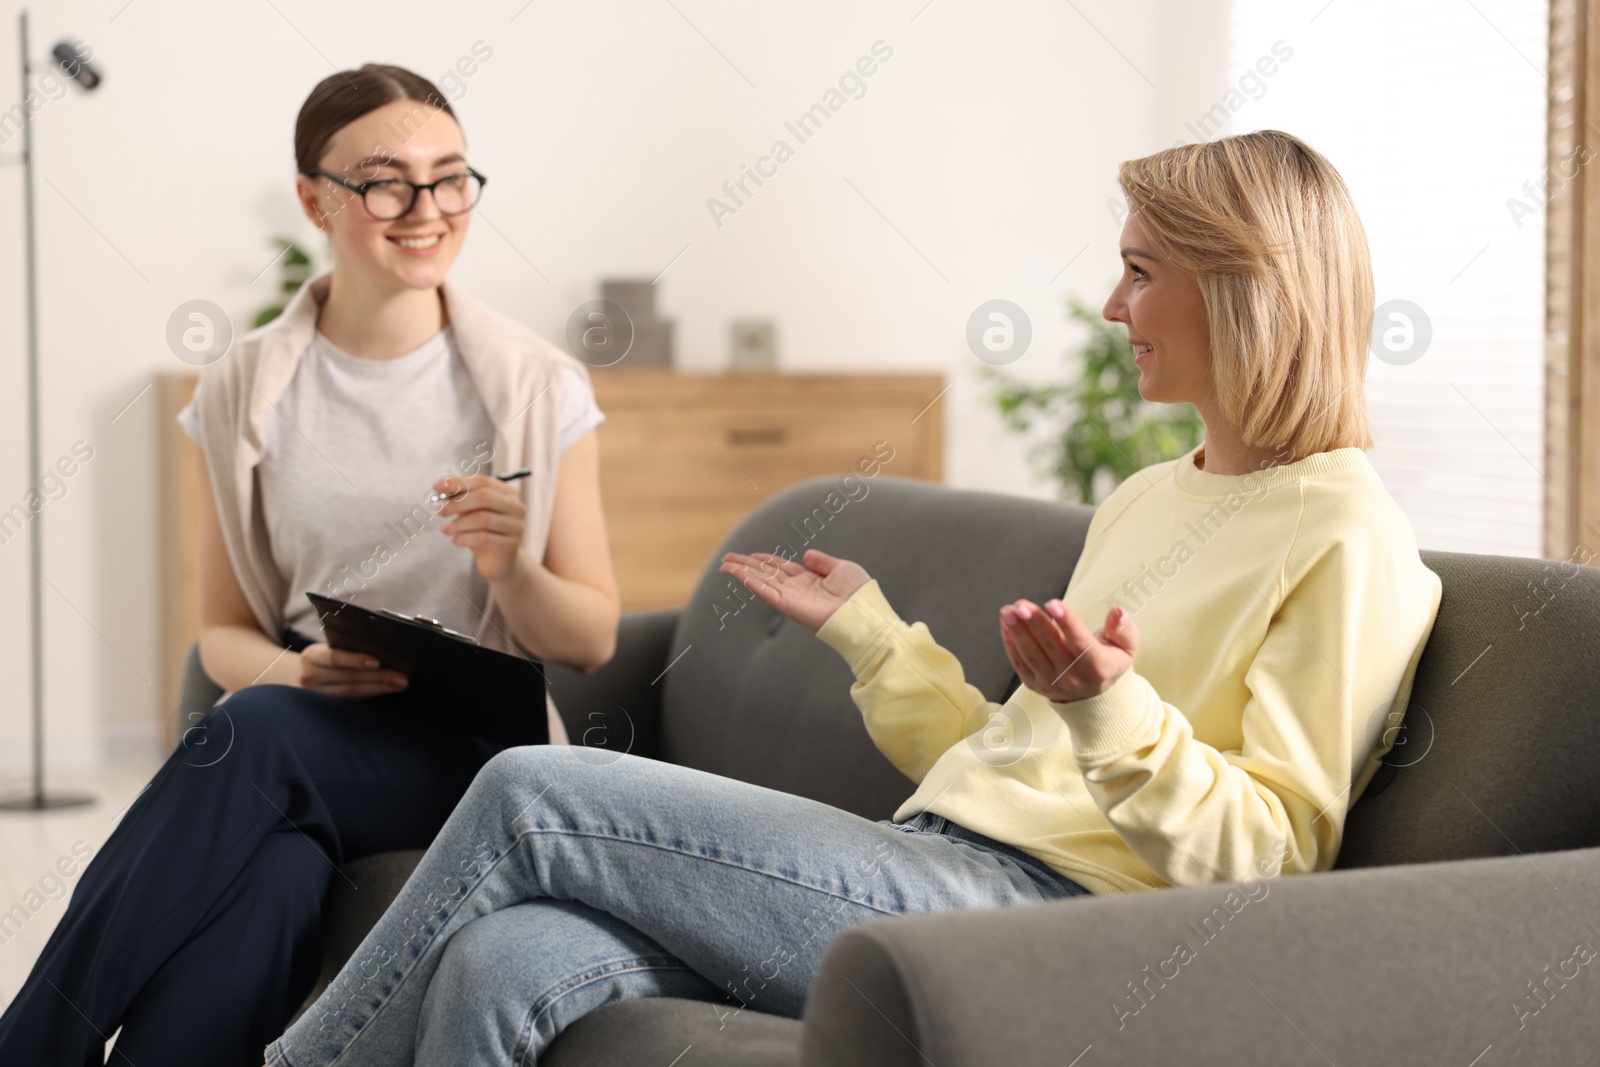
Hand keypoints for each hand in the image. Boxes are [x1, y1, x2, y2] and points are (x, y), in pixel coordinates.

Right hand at [297, 642, 408, 698]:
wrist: (298, 676)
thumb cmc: (321, 657)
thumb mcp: (326, 648)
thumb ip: (347, 648)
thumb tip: (383, 650)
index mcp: (311, 656)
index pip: (333, 657)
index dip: (355, 660)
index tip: (377, 662)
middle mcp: (311, 677)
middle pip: (349, 678)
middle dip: (378, 677)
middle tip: (402, 677)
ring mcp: (317, 695)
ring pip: (353, 692)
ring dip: (380, 688)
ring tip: (400, 684)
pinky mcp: (327, 707)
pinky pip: (353, 701)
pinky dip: (372, 694)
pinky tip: (387, 691)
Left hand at [434, 474, 526, 581]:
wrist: (499, 561)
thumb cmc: (484, 531)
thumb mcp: (472, 512)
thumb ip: (461, 498)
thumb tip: (440, 488)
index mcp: (508, 493)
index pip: (482, 481)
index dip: (458, 483)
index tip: (436, 487)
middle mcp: (517, 507)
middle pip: (485, 497)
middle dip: (458, 503)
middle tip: (440, 512)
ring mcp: (517, 527)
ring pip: (483, 519)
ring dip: (458, 524)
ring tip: (446, 530)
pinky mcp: (511, 546)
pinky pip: (483, 539)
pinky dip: (464, 538)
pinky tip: (455, 541)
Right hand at [718, 549, 870, 631]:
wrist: (863, 612)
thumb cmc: (859, 592)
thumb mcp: (841, 568)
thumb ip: (822, 561)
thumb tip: (806, 554)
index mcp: (809, 579)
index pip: (781, 568)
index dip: (765, 560)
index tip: (751, 556)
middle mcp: (797, 589)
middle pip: (766, 574)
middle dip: (746, 565)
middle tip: (726, 559)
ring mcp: (791, 598)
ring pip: (760, 582)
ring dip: (741, 572)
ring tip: (724, 565)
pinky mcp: (788, 606)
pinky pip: (765, 592)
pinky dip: (751, 582)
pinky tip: (738, 574)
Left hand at [999, 598, 1137, 702]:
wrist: (1093, 698)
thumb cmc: (1109, 662)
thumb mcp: (1125, 648)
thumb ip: (1123, 629)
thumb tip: (1117, 611)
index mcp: (1098, 667)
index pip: (1080, 643)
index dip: (1067, 622)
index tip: (1053, 602)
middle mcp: (1073, 678)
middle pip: (1051, 646)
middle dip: (1034, 623)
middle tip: (1021, 604)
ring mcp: (1051, 684)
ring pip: (1031, 654)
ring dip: (1017, 631)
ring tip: (1009, 610)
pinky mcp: (1034, 685)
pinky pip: (1019, 662)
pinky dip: (1010, 642)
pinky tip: (1006, 622)